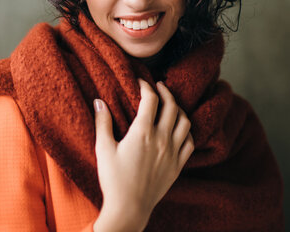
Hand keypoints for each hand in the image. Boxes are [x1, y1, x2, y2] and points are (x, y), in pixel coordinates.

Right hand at [93, 79, 193, 231]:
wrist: (129, 208)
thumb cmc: (113, 179)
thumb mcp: (103, 149)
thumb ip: (102, 123)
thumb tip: (99, 102)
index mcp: (142, 133)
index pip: (151, 100)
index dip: (146, 87)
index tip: (141, 82)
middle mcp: (161, 139)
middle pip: (172, 106)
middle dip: (165, 92)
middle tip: (159, 86)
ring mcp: (172, 152)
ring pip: (185, 121)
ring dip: (178, 109)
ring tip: (170, 105)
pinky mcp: (178, 165)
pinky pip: (190, 142)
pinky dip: (186, 131)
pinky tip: (179, 129)